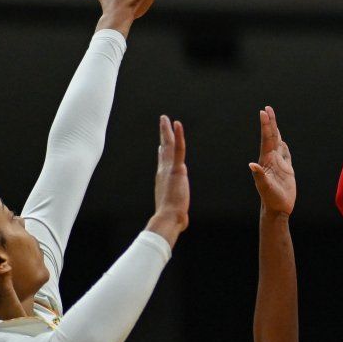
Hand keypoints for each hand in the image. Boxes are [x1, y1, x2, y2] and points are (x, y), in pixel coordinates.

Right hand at [147, 116, 189, 243]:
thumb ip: (179, 213)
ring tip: (165, 118)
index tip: (160, 144)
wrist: (168, 218)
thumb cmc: (172, 220)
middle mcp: (163, 172)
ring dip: (166, 130)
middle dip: (163, 135)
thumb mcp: (176, 213)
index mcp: (163, 181)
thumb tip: (182, 223)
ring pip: (167, 145)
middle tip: (162, 123)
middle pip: (163, 150)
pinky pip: (177, 148)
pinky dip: (177, 135)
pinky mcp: (176, 168)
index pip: (163, 162)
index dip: (162, 152)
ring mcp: (168, 169)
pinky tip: (176, 124)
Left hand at [249, 106, 295, 215]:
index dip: (266, 125)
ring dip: (276, 131)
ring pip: (277, 143)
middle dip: (270, 122)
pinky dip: (284, 146)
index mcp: (266, 160)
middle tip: (267, 108)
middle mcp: (271, 159)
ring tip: (273, 119)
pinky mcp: (286, 170)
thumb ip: (259, 176)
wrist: (277, 209)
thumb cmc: (271, 200)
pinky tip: (282, 141)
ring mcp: (279, 164)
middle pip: (271, 137)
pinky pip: (285, 154)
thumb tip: (252, 165)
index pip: (267, 139)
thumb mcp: (265, 188)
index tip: (263, 111)